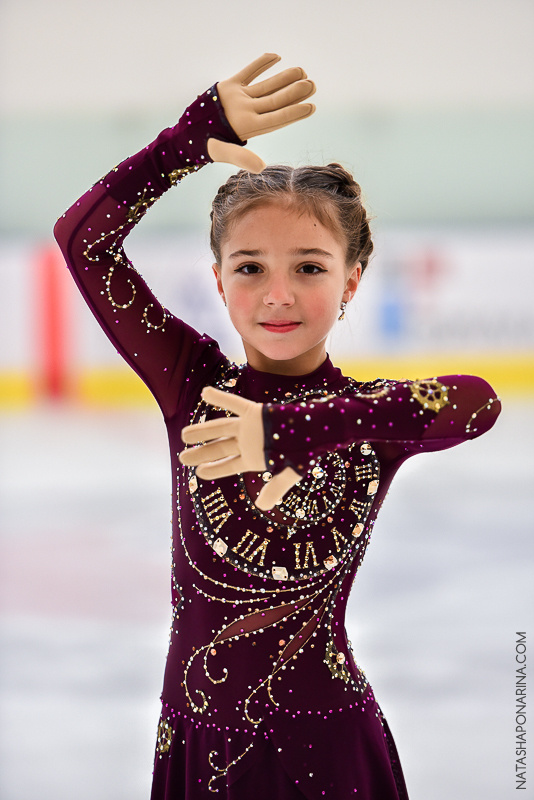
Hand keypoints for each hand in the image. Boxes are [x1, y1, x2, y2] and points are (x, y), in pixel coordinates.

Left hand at [179, 386, 301, 509]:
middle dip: (201, 453)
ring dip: (202, 431)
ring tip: (183, 435)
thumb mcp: (289, 474)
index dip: (214, 470)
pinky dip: (219, 398)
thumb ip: (275, 489)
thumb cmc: (304, 453)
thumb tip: (263, 508)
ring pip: (220, 428)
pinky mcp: (253, 411)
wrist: (316, 430)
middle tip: (182, 458)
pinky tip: (204, 393)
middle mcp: (248, 442)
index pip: (229, 466)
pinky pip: (233, 404)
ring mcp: (249, 427)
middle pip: (219, 448)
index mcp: (254, 458)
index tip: (198, 474)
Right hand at [207, 53, 315, 172]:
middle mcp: (248, 111)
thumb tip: (262, 167)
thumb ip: (241, 156)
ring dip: (283, 77)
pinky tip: (276, 57)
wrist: (185, 134)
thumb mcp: (222, 151)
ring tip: (302, 70)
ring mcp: (240, 98)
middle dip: (294, 92)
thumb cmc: (204, 146)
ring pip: (266, 86)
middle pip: (275, 100)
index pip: (276, 119)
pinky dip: (261, 63)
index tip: (311, 107)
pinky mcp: (230, 87)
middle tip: (312, 84)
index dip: (294, 113)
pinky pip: (249, 72)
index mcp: (249, 127)